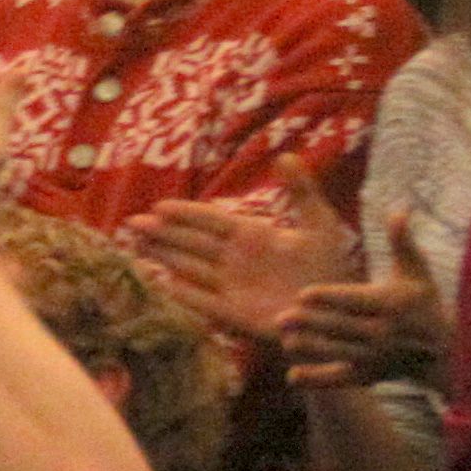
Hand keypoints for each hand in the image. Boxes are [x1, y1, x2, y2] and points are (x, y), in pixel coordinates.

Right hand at [124, 181, 357, 351]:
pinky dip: (179, 293)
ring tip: (134, 247)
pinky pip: (200, 300)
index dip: (185, 213)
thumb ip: (302, 192)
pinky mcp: (234, 314)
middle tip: (132, 223)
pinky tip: (158, 283)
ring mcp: (232, 287)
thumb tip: (285, 156)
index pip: (211, 220)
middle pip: (191, 242)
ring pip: (188, 267)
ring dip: (162, 257)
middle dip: (162, 233)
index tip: (159, 206)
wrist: (339, 314)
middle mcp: (235, 260)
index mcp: (253, 236)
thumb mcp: (321, 226)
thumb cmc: (331, 270)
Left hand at [287, 214, 450, 387]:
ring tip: (283, 340)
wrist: (443, 350)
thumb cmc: (422, 302)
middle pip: (341, 328)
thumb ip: (402, 242)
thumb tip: (398, 210)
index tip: (304, 294)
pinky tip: (292, 376)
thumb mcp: (416, 271)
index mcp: (389, 304)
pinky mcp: (368, 376)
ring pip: (337, 353)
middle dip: (312, 324)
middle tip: (281, 317)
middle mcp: (382, 332)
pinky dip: (318, 380)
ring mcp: (374, 357)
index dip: (330, 298)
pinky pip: (340, 380)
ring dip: (310, 349)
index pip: (356, 301)